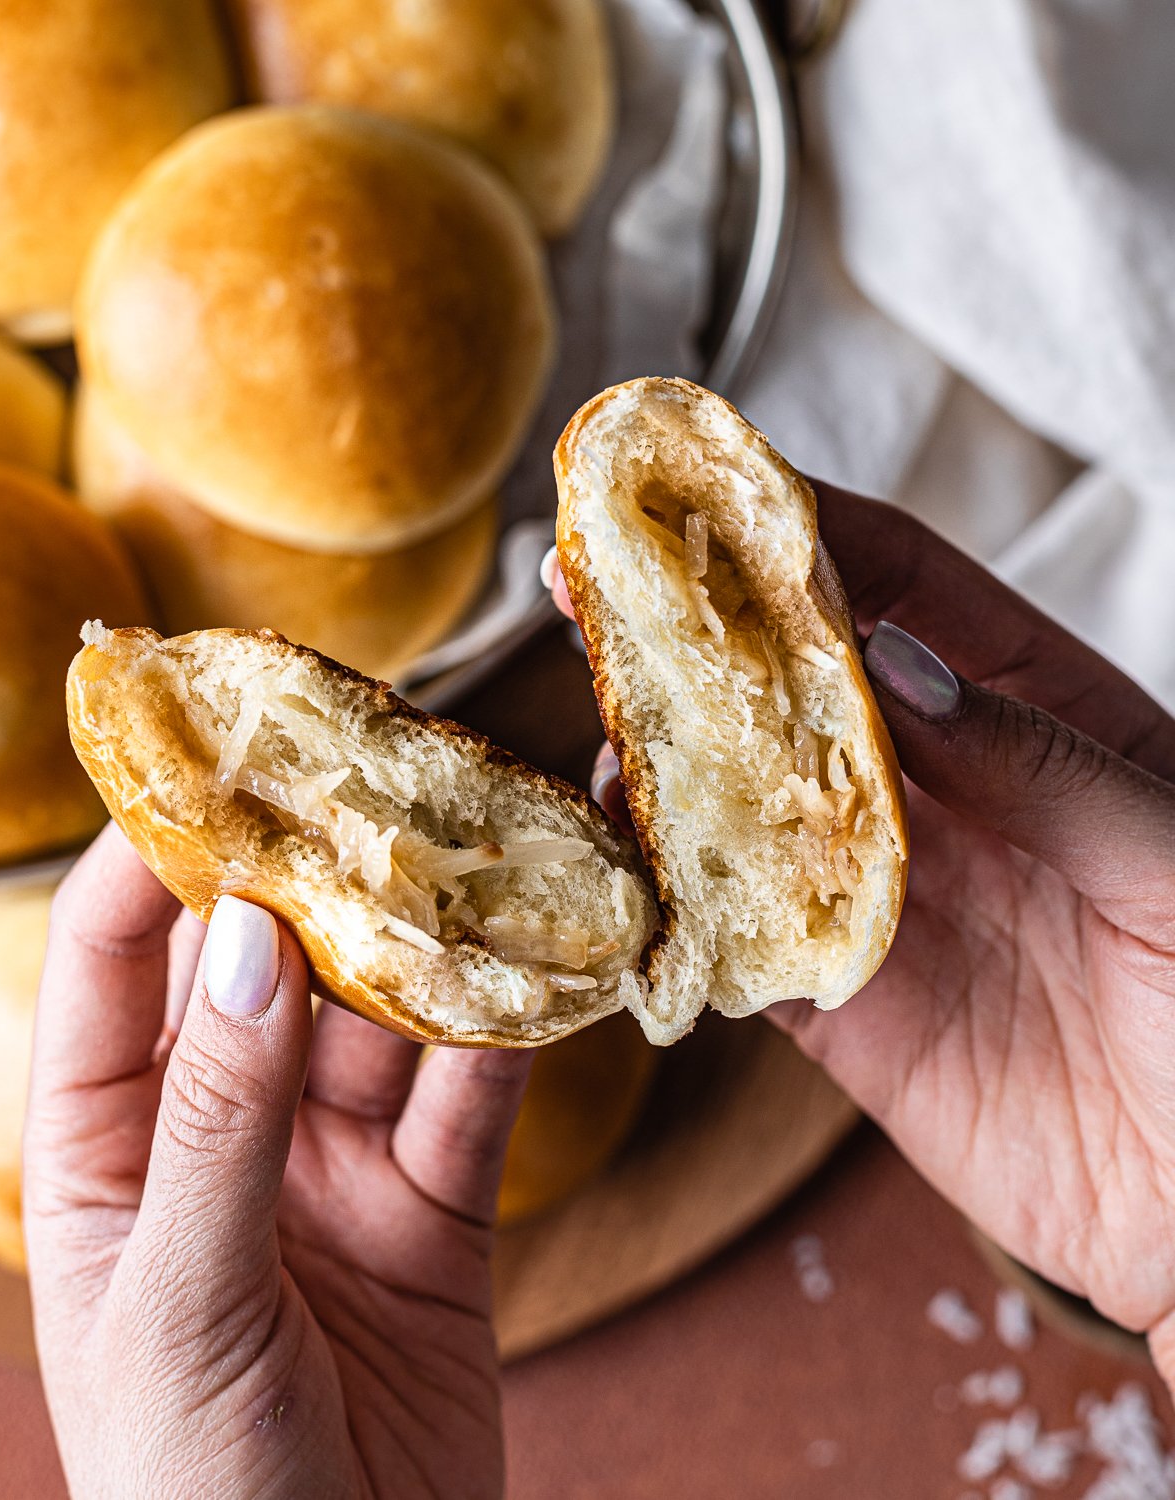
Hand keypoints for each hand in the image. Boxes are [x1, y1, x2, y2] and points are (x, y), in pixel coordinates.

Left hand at [24, 826, 531, 1499]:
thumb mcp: (185, 1303)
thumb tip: (248, 940)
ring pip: (386, 1020)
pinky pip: (474, 1099)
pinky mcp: (438, 1212)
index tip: (213, 759)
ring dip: (432, 942)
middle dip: (321, 876)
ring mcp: (335, 1170)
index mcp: (112, 1152)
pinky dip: (511, 1034)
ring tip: (482, 846)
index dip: (160, 860)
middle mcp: (225, 1137)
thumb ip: (220, 1117)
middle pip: (273, 971)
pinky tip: (547, 968)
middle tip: (377, 768)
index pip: (119, 968)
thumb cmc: (198, 1499)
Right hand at [546, 493, 1174, 1372]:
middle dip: (693, 630)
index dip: (799, 528)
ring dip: (666, 764)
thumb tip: (895, 667)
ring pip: (744, 803)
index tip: (699, 493)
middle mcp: (939, 788)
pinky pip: (736, 940)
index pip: (899, 582)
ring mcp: (880, 894)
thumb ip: (1039, 760)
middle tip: (590, 589)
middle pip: (795, 683)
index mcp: (1030, 711)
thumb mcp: (1173, 854)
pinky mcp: (840, 1006)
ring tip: (604, 731)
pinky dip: (672, 905)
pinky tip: (625, 866)